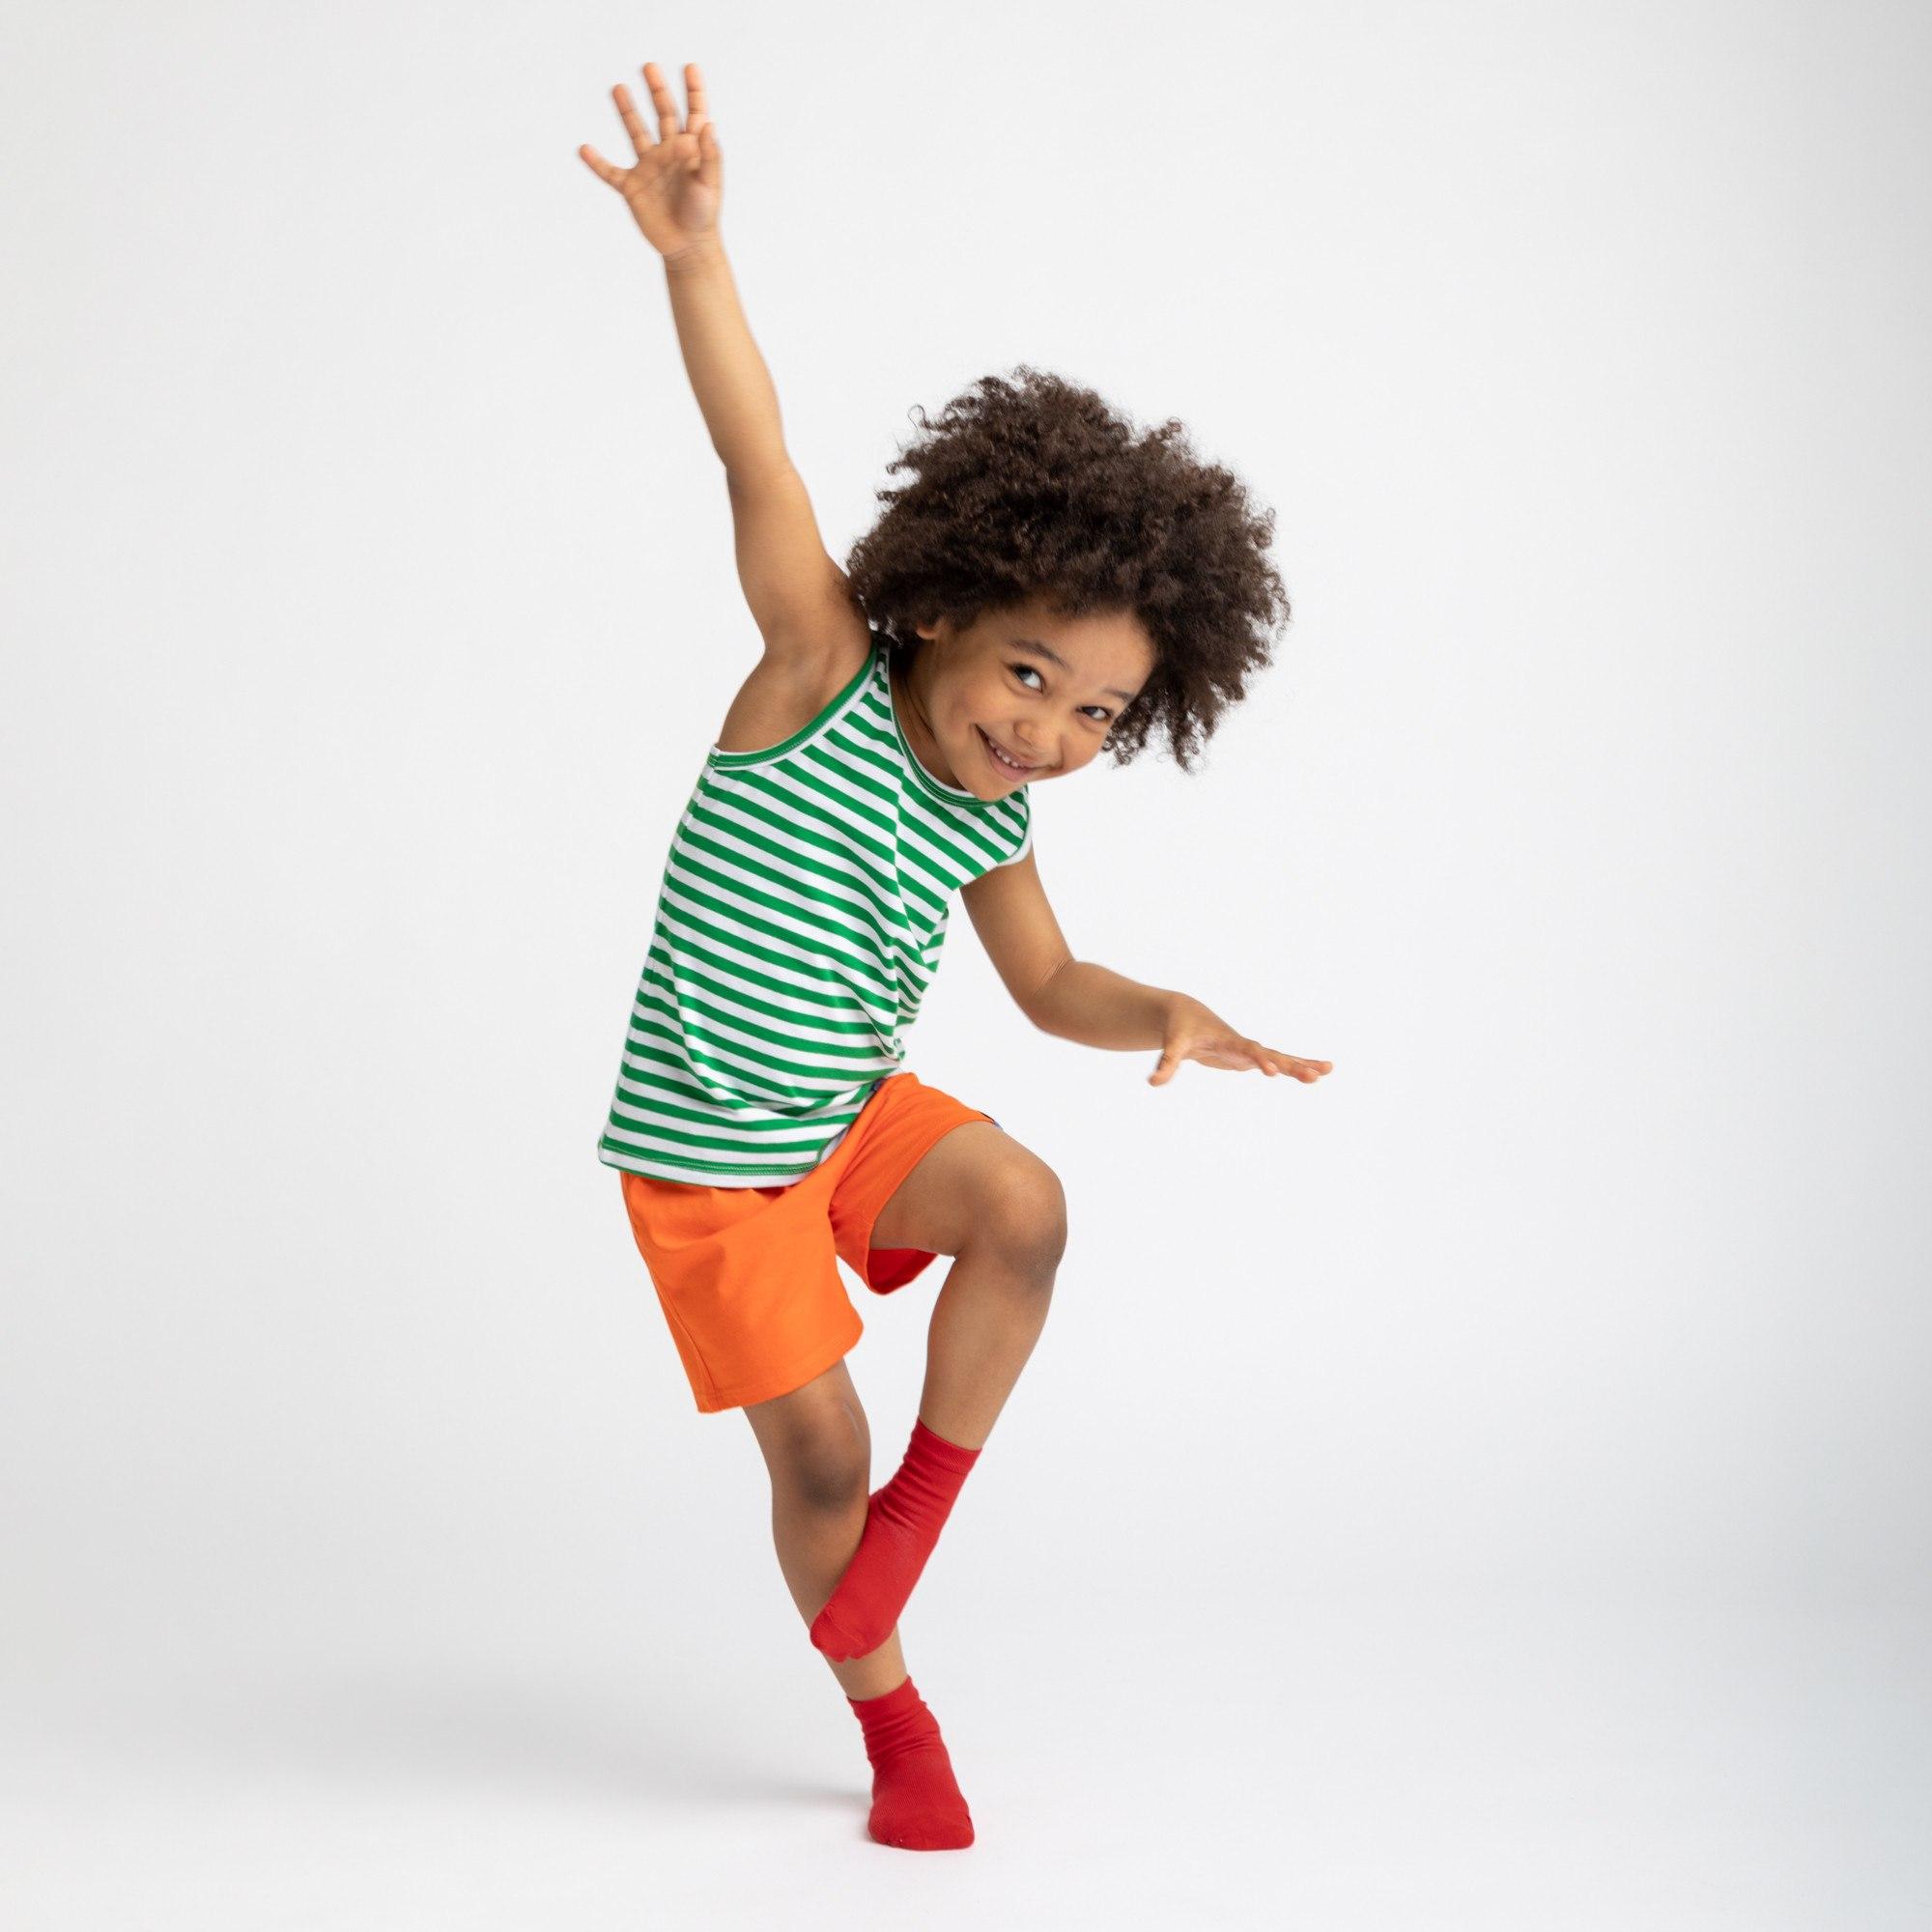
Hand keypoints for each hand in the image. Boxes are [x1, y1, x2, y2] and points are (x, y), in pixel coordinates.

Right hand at [577, 61, 722, 261]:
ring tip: (618, 89)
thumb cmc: (704, 216)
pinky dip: (596, 162)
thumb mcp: (710, 184)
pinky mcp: (632, 188)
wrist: (688, 248)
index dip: (693, 91)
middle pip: (662, 114)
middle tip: (649, 67)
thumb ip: (709, 154)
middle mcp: (669, 153)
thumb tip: (706, 123)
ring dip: (627, 112)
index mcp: (691, 150)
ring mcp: (649, 168)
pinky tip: (584, 149)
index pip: (694, 113)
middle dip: (656, 91)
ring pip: (635, 133)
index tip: (690, 67)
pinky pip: (610, 172)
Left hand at [1148, 995, 1333, 1086]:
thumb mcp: (1173, 1045)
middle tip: (1315, 1076)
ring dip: (1303, 1064)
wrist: (1186, 1017)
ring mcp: (1251, 1051)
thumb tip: (1153, 1083)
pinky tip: (1318, 1073)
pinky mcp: (1253, 1058)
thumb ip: (1166, 1063)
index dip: (1260, 1060)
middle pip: (1272, 1055)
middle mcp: (1245, 1045)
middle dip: (1292, 1065)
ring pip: (1281, 1058)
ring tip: (1329, 1070)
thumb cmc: (1180, 1029)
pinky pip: (1280, 1063)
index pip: (1247, 1051)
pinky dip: (1297, 1067)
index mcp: (1229, 1040)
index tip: (1273, 1071)